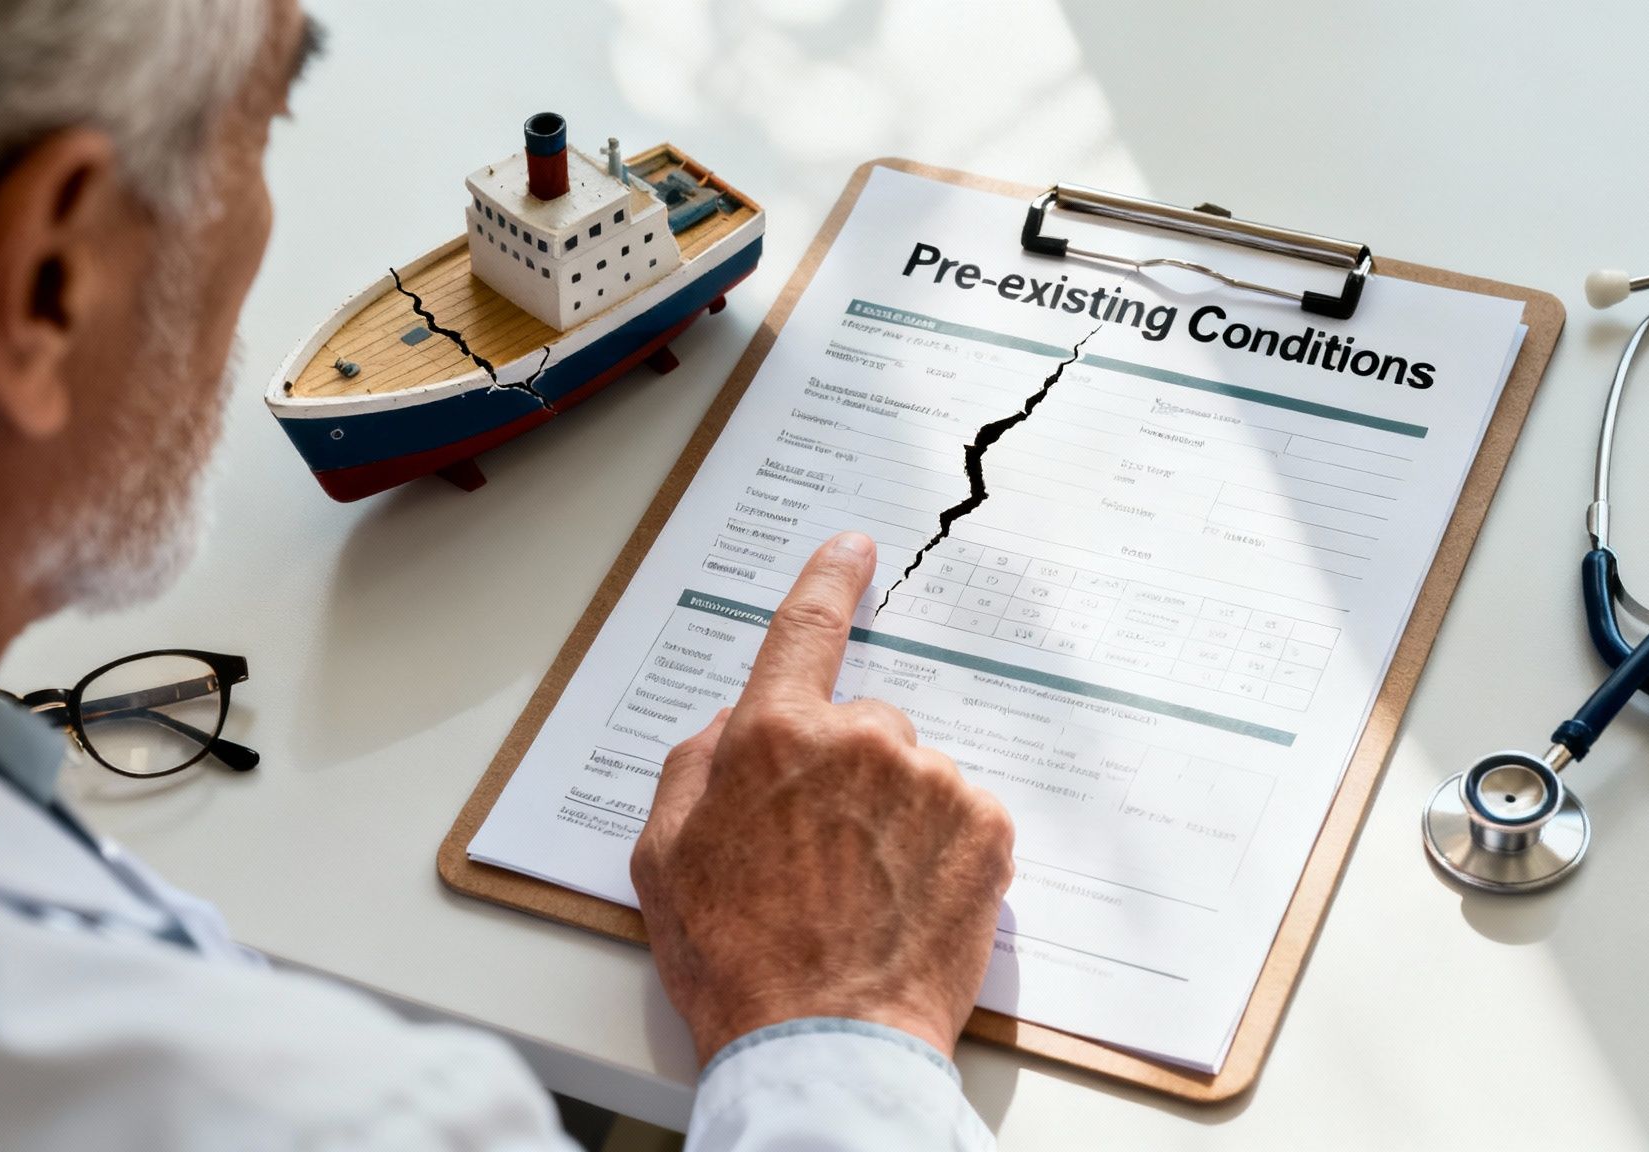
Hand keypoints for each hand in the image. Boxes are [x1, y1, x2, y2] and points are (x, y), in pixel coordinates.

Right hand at [630, 531, 1016, 1065]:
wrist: (824, 1042)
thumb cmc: (736, 960)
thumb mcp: (662, 858)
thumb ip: (691, 768)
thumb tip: (729, 729)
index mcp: (772, 735)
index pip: (804, 628)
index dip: (829, 579)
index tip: (854, 548)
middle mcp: (860, 739)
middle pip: (862, 724)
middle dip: (845, 774)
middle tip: (821, 856)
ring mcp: (931, 781)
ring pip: (914, 776)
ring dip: (895, 817)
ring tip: (863, 895)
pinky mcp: (986, 828)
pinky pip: (961, 816)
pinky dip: (942, 850)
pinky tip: (908, 901)